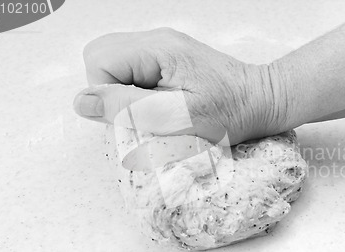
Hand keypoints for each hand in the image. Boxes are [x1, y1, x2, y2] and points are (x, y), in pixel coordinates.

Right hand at [73, 28, 289, 144]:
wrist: (263, 100)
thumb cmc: (230, 111)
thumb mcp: (179, 117)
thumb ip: (129, 108)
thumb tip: (82, 101)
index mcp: (157, 49)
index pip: (98, 61)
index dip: (108, 94)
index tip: (137, 115)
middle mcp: (156, 41)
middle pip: (101, 58)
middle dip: (111, 92)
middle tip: (144, 113)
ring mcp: (162, 48)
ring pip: (115, 65)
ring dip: (124, 93)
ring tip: (155, 110)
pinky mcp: (168, 59)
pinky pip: (133, 71)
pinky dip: (138, 91)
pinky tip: (162, 103)